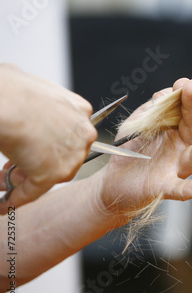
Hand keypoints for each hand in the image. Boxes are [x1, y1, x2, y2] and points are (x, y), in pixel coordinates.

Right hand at [0, 63, 96, 206]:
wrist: (5, 102)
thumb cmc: (10, 89)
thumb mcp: (35, 89)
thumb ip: (41, 104)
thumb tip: (26, 99)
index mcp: (81, 110)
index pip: (70, 135)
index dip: (49, 145)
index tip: (33, 150)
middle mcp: (83, 133)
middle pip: (64, 156)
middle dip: (39, 163)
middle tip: (16, 169)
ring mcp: (72, 154)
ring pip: (51, 174)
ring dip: (26, 181)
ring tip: (6, 183)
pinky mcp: (55, 173)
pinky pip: (36, 190)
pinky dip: (19, 197)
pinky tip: (6, 203)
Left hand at [95, 78, 191, 224]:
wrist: (114, 181)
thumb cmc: (132, 149)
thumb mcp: (141, 122)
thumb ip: (155, 108)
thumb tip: (168, 93)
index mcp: (178, 129)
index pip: (188, 109)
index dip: (188, 94)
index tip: (185, 82)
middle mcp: (183, 147)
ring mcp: (177, 167)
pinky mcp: (165, 187)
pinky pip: (181, 189)